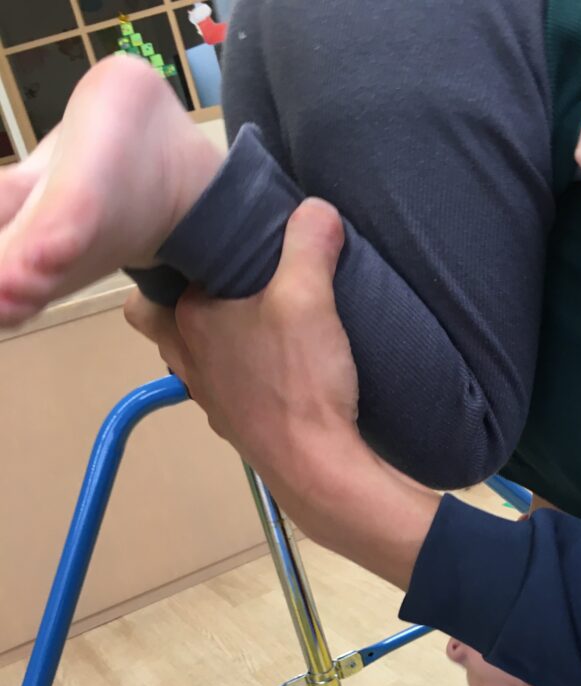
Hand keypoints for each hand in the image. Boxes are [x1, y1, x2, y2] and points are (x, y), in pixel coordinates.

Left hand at [127, 198, 359, 491]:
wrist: (318, 469)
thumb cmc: (300, 382)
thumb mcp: (310, 296)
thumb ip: (310, 243)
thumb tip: (316, 211)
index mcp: (189, 323)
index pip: (152, 283)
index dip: (176, 262)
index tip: (212, 247)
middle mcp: (189, 362)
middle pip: (162, 323)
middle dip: (184, 301)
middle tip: (227, 283)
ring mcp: (212, 400)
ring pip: (193, 358)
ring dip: (217, 339)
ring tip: (259, 321)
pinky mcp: (240, 428)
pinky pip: (228, 388)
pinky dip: (244, 374)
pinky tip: (282, 367)